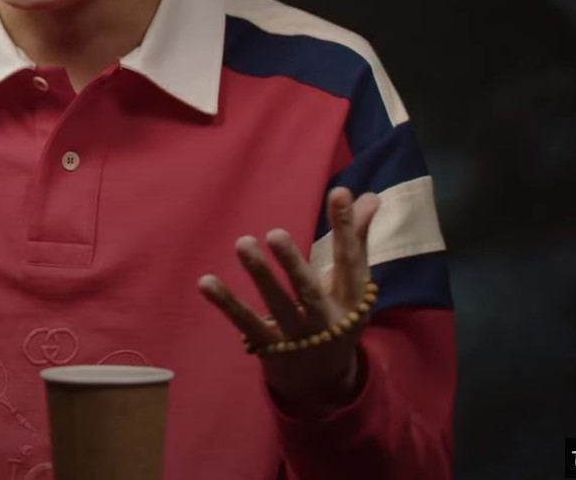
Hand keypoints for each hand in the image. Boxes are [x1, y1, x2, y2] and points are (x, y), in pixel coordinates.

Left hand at [197, 188, 381, 417]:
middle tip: (275, 234)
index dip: (346, 227)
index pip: (350, 259)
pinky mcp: (270, 346)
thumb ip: (356, 239)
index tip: (339, 193)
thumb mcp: (352, 284)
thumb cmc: (337, 317)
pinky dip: (226, 303)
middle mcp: (326, 318)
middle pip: (310, 290)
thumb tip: (369, 196)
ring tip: (243, 243)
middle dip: (293, 263)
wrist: (325, 382)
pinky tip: (206, 282)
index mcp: (351, 299)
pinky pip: (246, 322)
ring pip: (276, 304)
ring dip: (259, 275)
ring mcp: (297, 335)